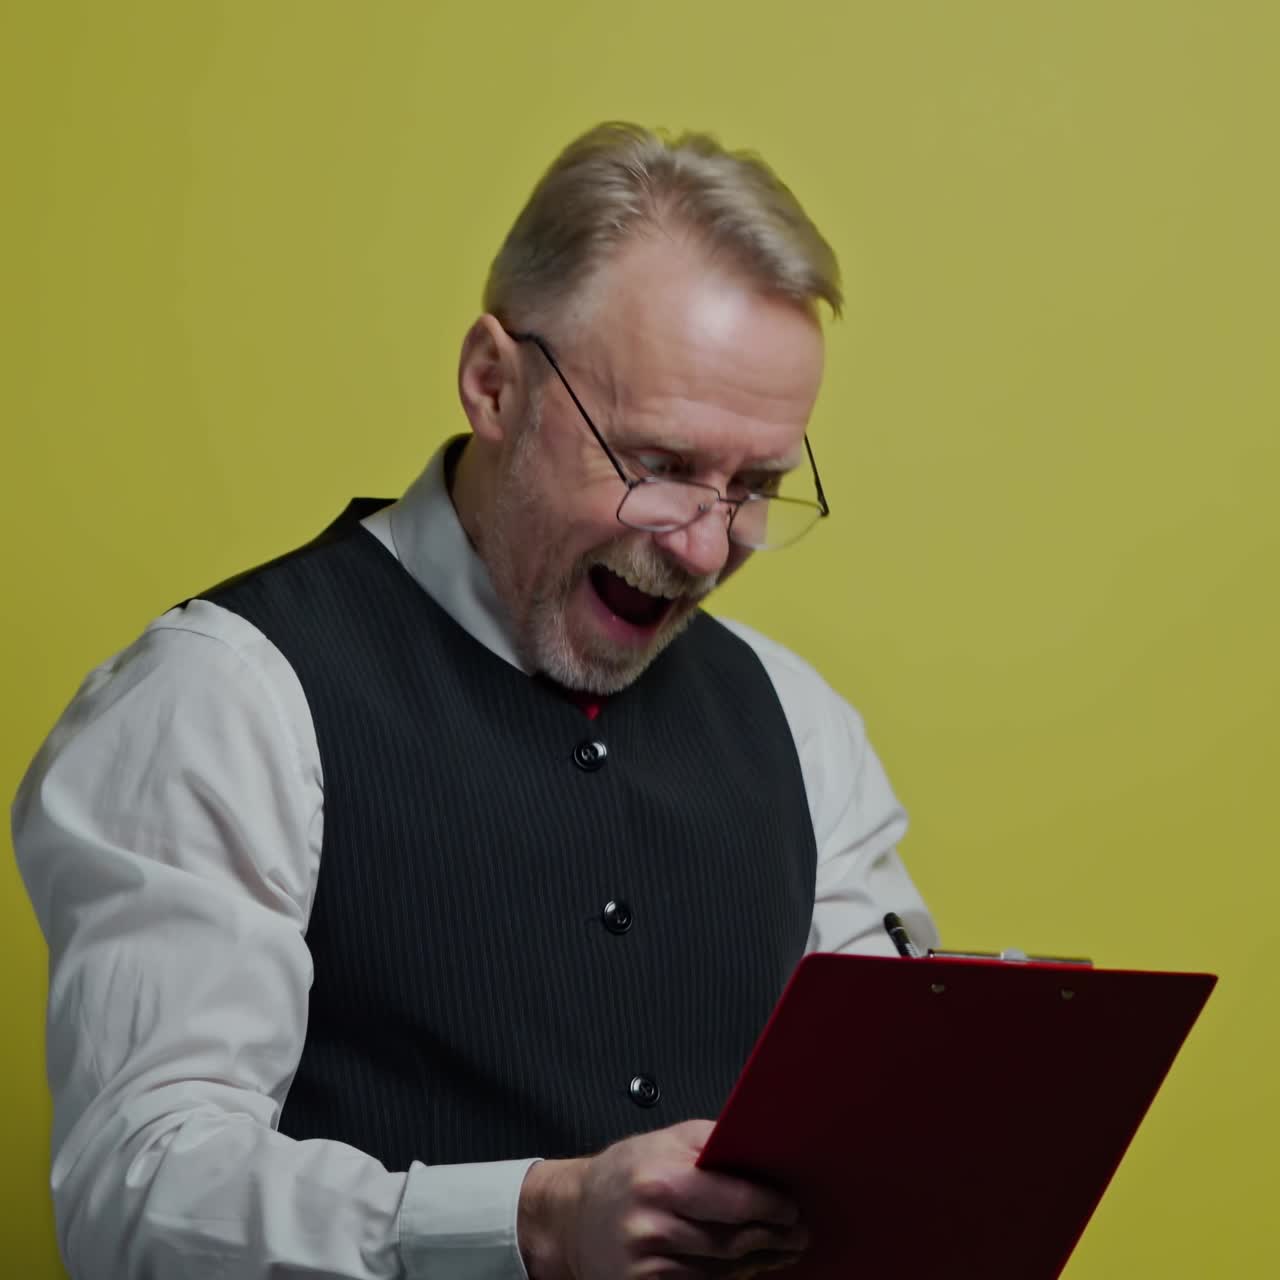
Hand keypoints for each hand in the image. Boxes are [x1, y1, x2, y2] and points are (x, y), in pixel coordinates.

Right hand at [519, 1120, 807, 1279]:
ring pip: (723, 1270)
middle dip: (773, 1238)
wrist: (572, 1218)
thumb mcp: (665, 1139)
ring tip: (781, 1249)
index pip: (733, 1200)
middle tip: (798, 1233)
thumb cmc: (626, 1173)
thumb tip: (762, 1146)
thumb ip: (712, 1142)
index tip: (791, 1208)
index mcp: (661, 1181)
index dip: (771, 1207)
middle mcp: (654, 1227)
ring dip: (758, 1261)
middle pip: (733, 1241)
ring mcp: (649, 1265)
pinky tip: (748, 1266)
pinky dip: (730, 1277)